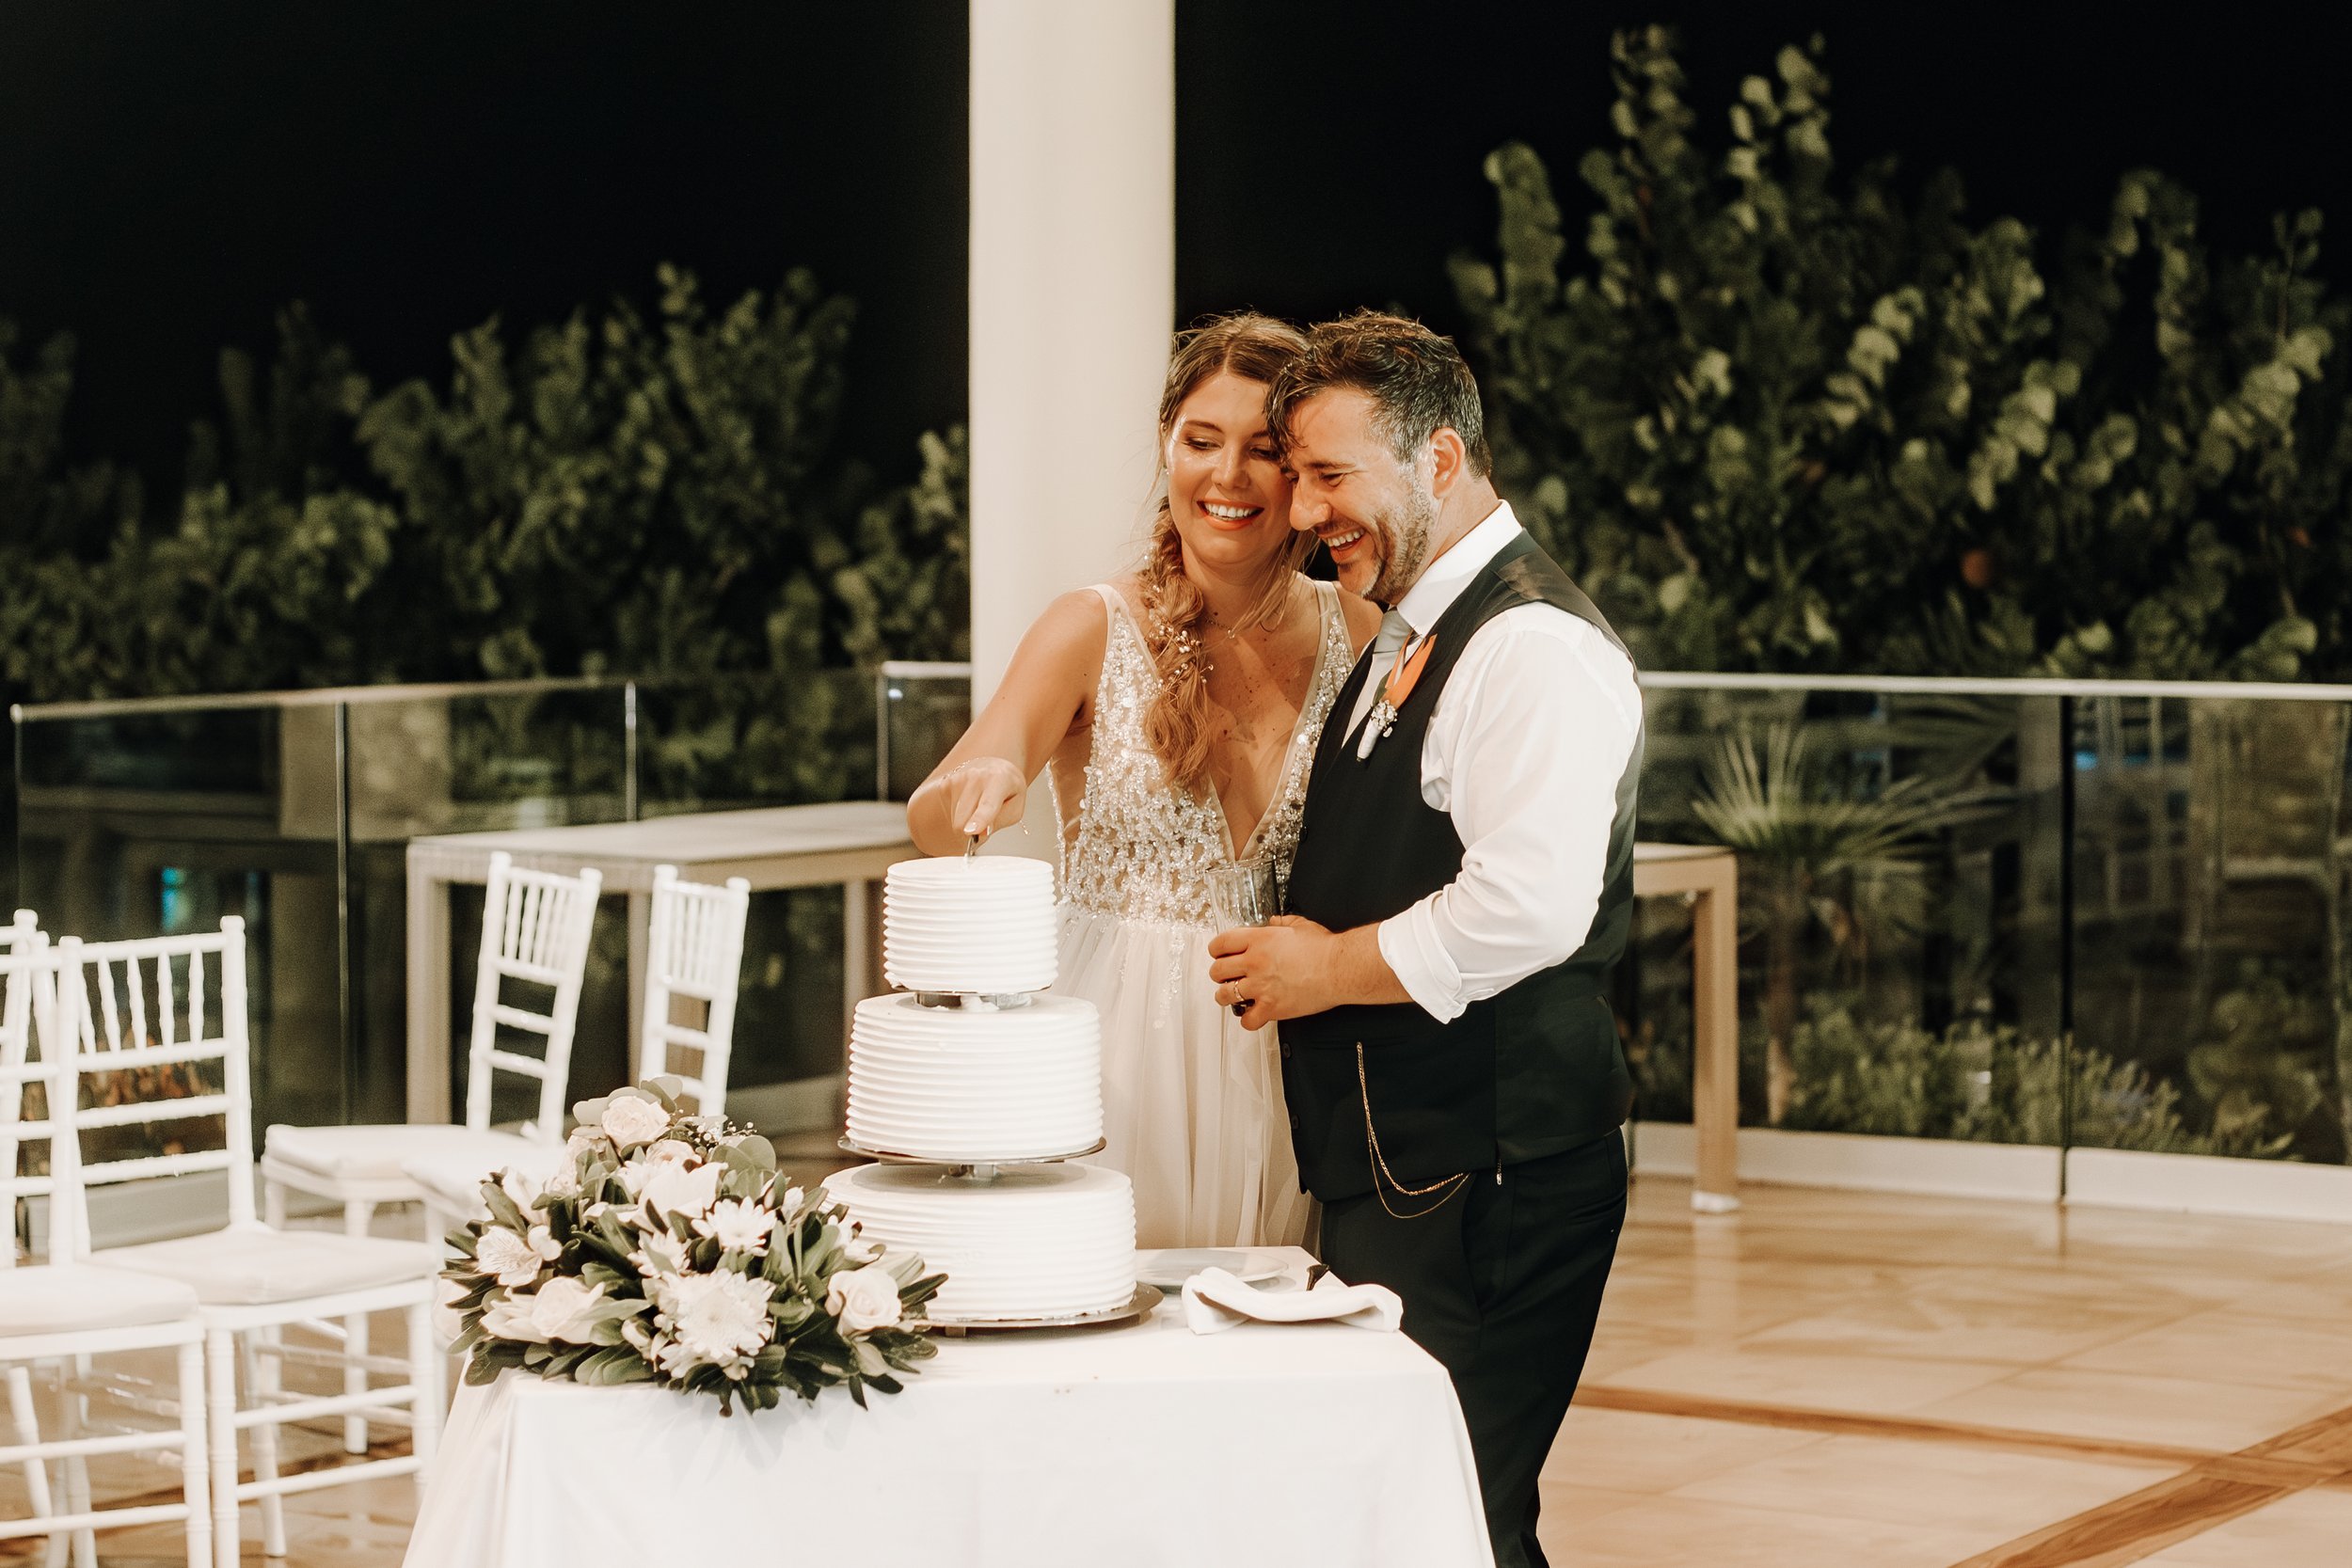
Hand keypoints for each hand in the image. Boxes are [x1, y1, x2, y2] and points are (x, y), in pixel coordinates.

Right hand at [939, 757, 1028, 839]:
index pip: (987, 804)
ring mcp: (958, 778)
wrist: (994, 768)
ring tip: (979, 806)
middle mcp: (976, 775)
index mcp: (999, 779)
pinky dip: (959, 814)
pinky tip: (970, 802)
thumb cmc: (1007, 790)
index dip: (979, 819)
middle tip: (985, 823)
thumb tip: (980, 833)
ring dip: (967, 821)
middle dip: (972, 831)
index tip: (970, 831)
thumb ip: (1001, 821)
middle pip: (964, 819)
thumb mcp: (1015, 808)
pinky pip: (950, 812)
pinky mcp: (946, 784)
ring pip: (956, 819)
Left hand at [1206, 914, 1336, 1031]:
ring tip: (1232, 996)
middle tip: (1225, 976)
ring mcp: (1261, 986)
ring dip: (1226, 996)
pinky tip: (1253, 1015)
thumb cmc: (1324, 948)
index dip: (1216, 950)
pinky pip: (1247, 1020)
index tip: (1218, 954)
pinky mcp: (1271, 1007)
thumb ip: (1282, 922)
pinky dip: (1248, 1019)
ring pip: (1224, 995)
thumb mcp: (1300, 924)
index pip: (1221, 944)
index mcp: (1259, 940)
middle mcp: (1254, 963)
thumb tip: (1275, 920)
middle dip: (1219, 974)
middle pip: (1217, 970)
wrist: (1340, 968)